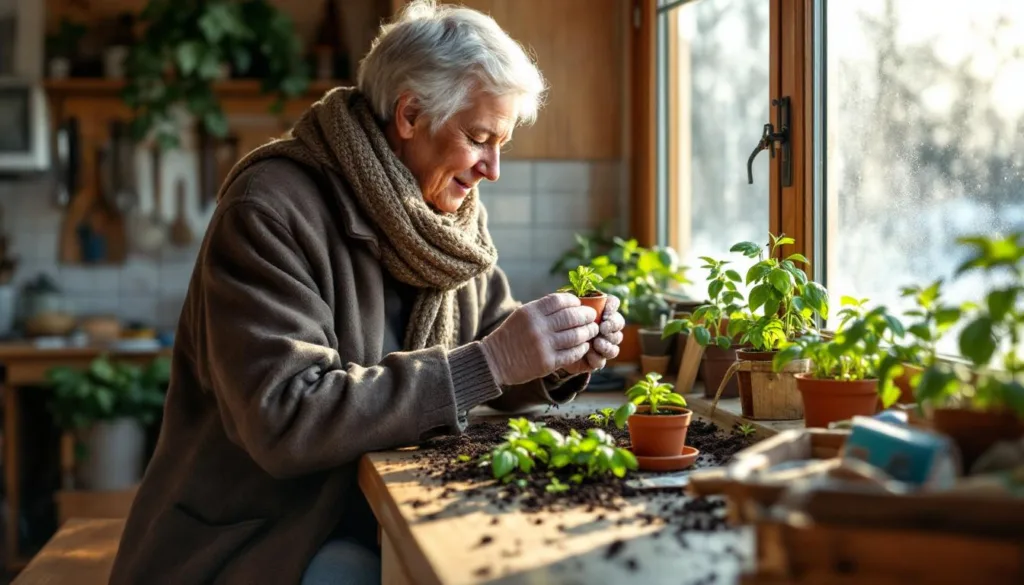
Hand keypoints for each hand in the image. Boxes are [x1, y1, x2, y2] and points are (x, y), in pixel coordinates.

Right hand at [479, 293, 598, 385]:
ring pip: (576, 336)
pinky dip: (582, 348)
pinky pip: (572, 353)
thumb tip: (570, 303)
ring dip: (588, 332)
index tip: (580, 304)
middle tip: (593, 317)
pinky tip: (584, 346)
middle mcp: (538, 327)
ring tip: (592, 331)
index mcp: (531, 312)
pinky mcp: (548, 362)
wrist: (495, 361)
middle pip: (572, 317)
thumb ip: (543, 309)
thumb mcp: (522, 315)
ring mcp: (543, 345)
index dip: (574, 301)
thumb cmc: (512, 336)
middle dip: (587, 316)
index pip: (560, 301)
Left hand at [561, 294, 624, 374]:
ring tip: (597, 342)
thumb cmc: (559, 324)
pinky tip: (590, 354)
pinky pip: (605, 358)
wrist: (551, 349)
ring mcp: (604, 343)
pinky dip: (598, 356)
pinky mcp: (598, 359)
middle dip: (613, 325)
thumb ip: (573, 305)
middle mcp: (605, 326)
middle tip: (603, 328)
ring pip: (616, 340)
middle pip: (618, 322)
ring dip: (608, 341)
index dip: (612, 307)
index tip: (605, 313)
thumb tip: (579, 301)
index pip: (613, 303)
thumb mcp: (563, 312)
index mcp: (599, 310)